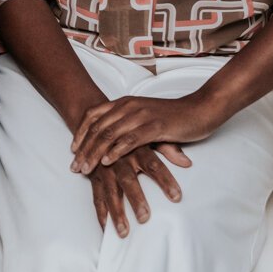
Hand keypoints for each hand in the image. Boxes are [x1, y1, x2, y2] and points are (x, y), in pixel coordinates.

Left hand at [71, 94, 216, 172]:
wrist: (200, 110)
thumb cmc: (173, 116)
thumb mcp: (144, 116)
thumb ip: (127, 124)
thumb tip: (110, 140)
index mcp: (124, 103)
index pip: (93, 115)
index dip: (80, 133)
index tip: (72, 150)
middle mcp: (129, 106)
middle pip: (97, 128)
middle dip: (83, 149)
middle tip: (75, 167)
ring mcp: (141, 115)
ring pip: (109, 134)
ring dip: (94, 153)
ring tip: (85, 169)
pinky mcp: (155, 126)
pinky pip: (130, 139)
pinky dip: (116, 151)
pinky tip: (108, 162)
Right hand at [87, 143, 188, 237]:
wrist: (96, 128)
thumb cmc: (130, 137)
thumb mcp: (148, 137)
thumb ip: (168, 149)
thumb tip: (187, 163)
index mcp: (136, 149)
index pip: (154, 165)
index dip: (165, 180)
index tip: (176, 197)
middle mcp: (119, 160)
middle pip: (128, 180)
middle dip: (135, 199)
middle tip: (144, 217)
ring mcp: (104, 170)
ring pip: (110, 193)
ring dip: (115, 212)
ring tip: (123, 232)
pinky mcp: (94, 178)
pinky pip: (96, 198)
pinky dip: (100, 214)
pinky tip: (106, 229)